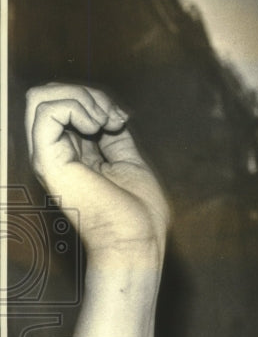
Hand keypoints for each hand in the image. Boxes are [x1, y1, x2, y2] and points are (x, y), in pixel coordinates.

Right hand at [25, 83, 169, 263]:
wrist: (137, 241)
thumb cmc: (139, 215)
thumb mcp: (129, 164)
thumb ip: (116, 141)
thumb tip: (113, 117)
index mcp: (72, 155)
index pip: (66, 106)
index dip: (96, 101)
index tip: (121, 120)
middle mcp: (54, 154)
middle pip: (49, 96)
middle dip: (88, 94)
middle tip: (113, 119)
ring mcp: (48, 157)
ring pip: (40, 97)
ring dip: (81, 97)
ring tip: (105, 122)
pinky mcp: (49, 161)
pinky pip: (45, 110)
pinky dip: (75, 106)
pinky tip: (96, 127)